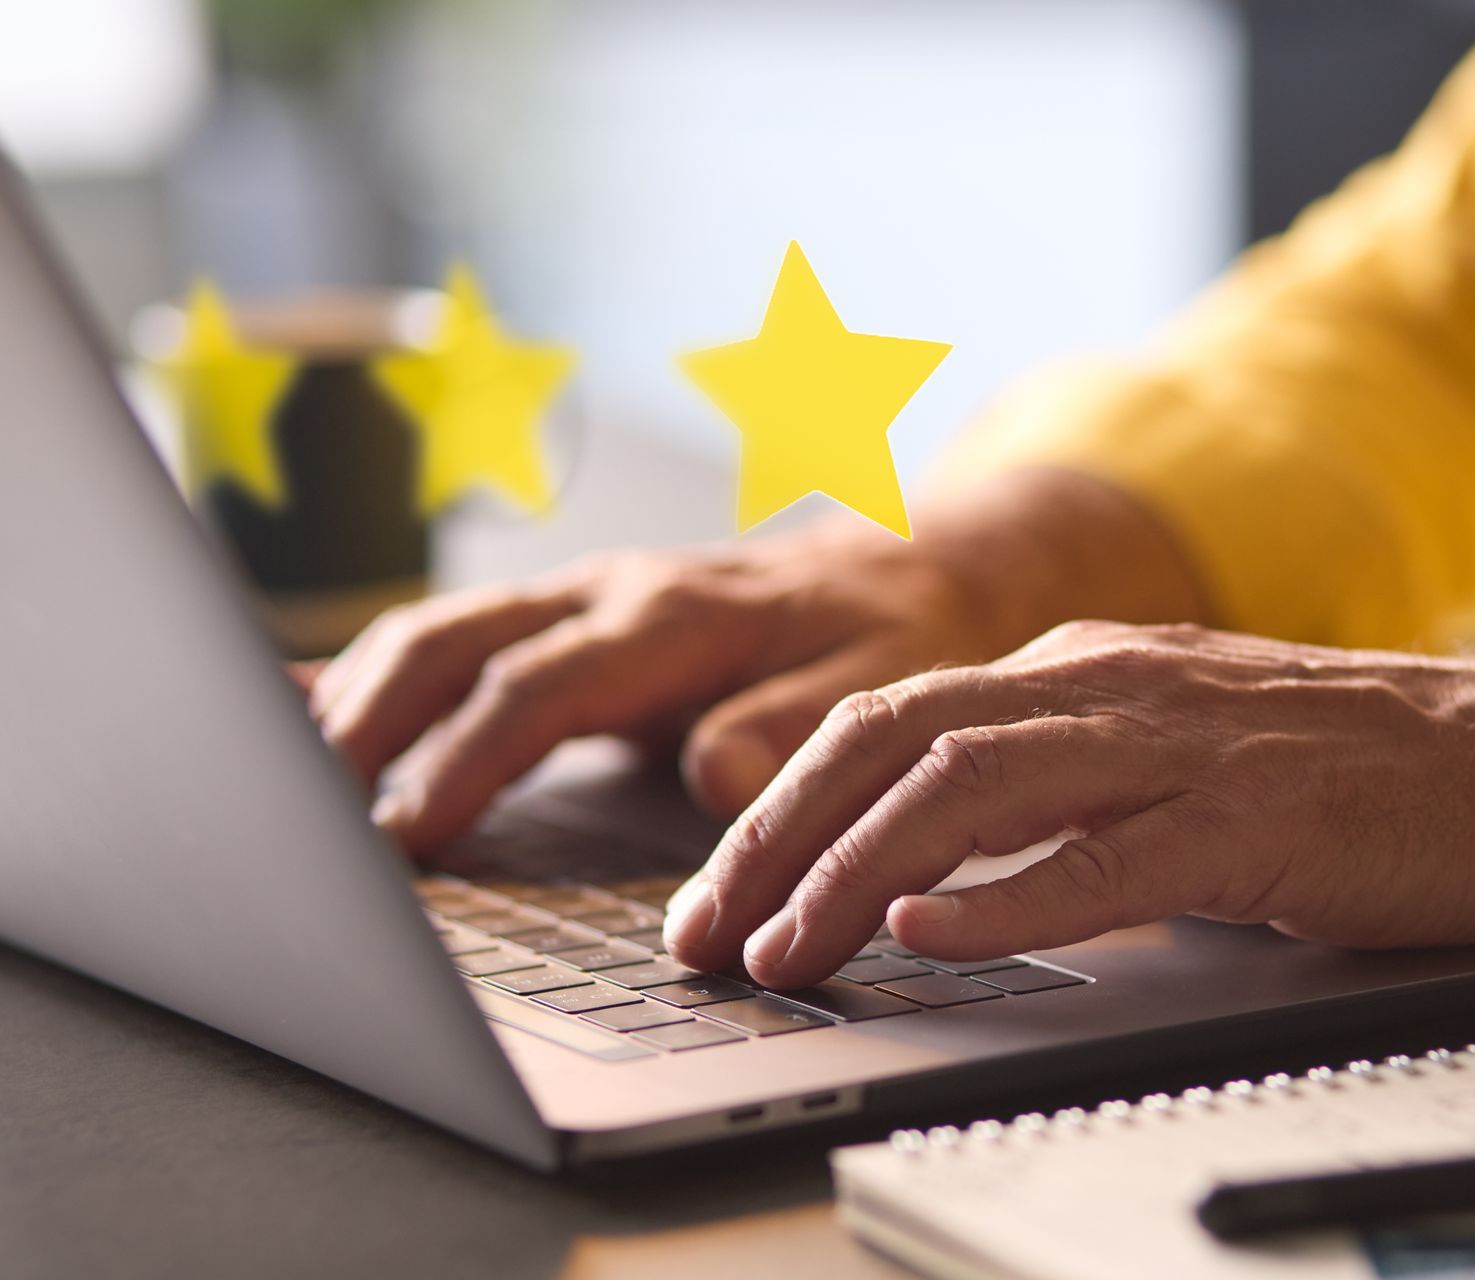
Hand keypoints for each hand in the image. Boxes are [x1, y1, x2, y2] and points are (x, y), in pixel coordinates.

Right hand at [304, 471, 1205, 852]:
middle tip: (299, 806)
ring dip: (357, 692)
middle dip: (368, 716)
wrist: (913, 569)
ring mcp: (588, 597)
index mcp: (678, 617)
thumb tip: (710, 774)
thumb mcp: (877, 689)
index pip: (542, 685)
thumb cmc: (893, 636)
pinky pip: (462, 632)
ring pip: (442, 629)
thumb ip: (794, 726)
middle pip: (457, 641)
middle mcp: (616, 593)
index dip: (468, 755)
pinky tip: (314, 704)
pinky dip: (384, 665)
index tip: (410, 830)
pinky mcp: (578, 616)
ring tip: (288, 774)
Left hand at [665, 619, 1474, 987]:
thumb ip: (1056, 800)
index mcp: (1081, 668)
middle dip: (776, 840)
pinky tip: (932, 936)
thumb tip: (923, 884)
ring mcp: (1183, 742)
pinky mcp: (1258, 814)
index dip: (778, 808)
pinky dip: (1005, 896)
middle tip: (707, 937)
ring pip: (970, 786)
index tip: (715, 900)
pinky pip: (1106, 854)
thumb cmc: (1355, 777)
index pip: (884, 720)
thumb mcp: (1173, 762)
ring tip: (785, 953)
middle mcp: (1112, 684)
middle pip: (892, 739)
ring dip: (855, 874)